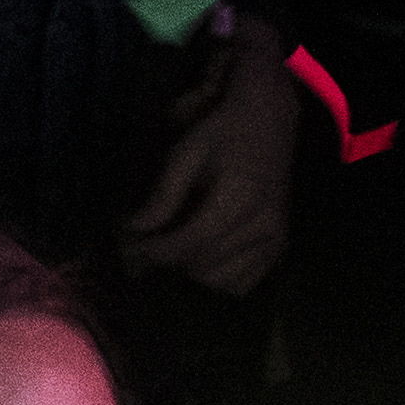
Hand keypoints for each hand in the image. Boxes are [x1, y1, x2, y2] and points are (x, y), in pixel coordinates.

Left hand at [114, 24, 297, 297]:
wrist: (268, 120)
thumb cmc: (222, 131)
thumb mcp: (185, 153)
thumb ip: (162, 196)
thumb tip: (132, 231)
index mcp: (239, 199)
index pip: (190, 242)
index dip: (154, 252)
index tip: (126, 249)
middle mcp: (263, 226)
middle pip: (203, 266)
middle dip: (164, 262)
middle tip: (137, 248)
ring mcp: (275, 240)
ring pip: (222, 283)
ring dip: (189, 273)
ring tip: (168, 249)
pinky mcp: (278, 248)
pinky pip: (242, 284)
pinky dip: (216, 279)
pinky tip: (198, 258)